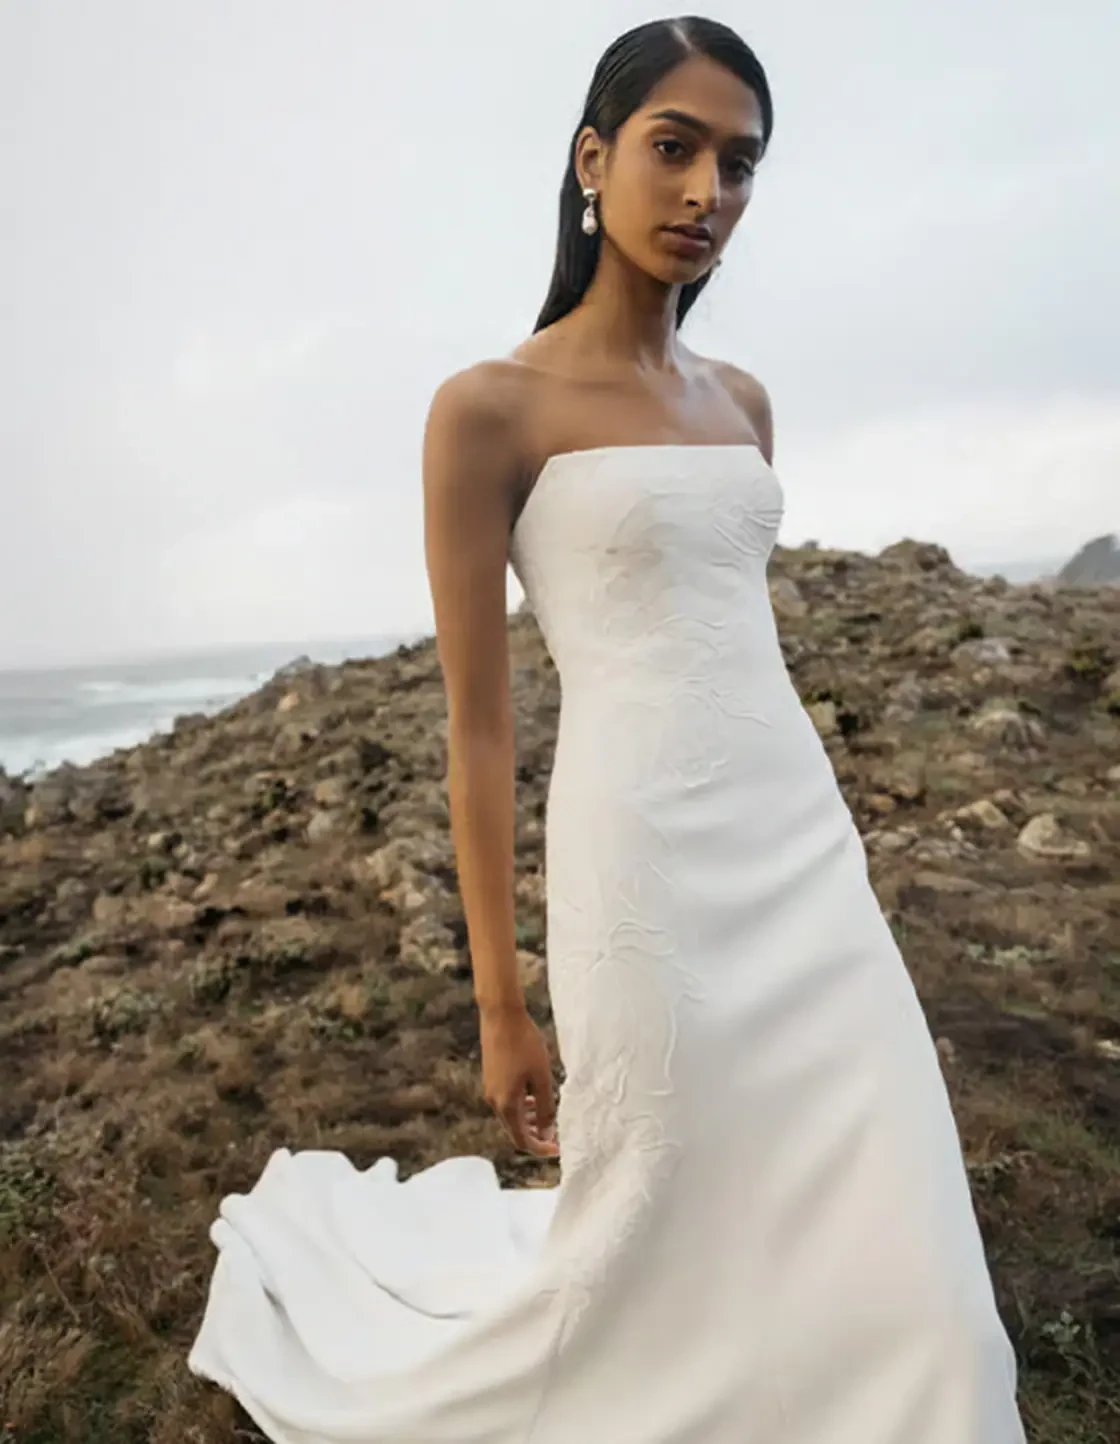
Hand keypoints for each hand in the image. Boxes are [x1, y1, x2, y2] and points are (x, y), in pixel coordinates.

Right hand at [479, 1004, 559, 1157]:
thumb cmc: (524, 1043)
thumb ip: (546, 1107)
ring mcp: (490, 1089)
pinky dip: (522, 1106)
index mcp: (506, 1105)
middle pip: (515, 1130)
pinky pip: (507, 1101)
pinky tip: (535, 1096)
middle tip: (557, 1133)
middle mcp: (494, 1101)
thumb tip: (547, 1132)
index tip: (558, 1148)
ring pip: (511, 1115)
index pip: (522, 1140)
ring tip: (550, 1115)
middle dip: (536, 1135)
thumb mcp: (542, 1077)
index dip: (540, 1148)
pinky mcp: (491, 1077)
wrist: (500, 1014)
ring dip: (530, 1120)